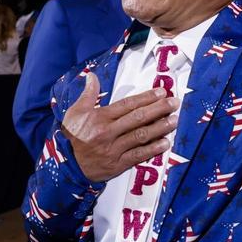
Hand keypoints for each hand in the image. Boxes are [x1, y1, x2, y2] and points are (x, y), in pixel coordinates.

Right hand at [60, 72, 179, 182]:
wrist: (66, 165)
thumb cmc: (72, 137)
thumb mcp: (75, 113)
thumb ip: (87, 94)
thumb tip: (91, 76)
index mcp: (100, 118)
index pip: (127, 105)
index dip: (146, 98)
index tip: (161, 93)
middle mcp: (108, 132)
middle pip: (138, 118)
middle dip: (159, 109)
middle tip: (174, 103)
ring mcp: (114, 149)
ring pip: (141, 136)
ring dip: (160, 128)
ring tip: (174, 120)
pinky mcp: (118, 164)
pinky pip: (138, 156)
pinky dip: (153, 149)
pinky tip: (165, 143)